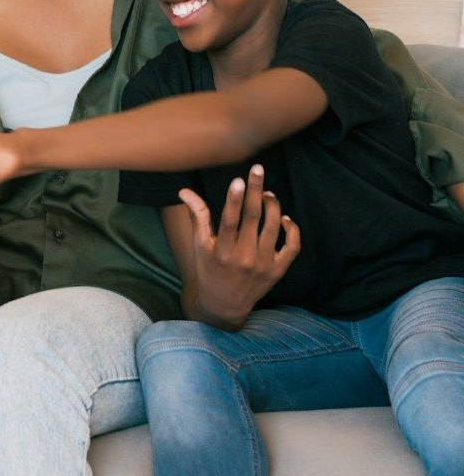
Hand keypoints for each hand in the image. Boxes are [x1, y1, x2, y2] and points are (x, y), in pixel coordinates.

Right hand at [182, 164, 301, 327]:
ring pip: (273, 227)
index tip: (238, 180)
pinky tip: (283, 218)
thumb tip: (184, 190)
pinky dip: (291, 230)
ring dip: (272, 206)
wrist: (226, 305)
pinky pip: (292, 246)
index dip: (234, 199)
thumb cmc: (209, 270)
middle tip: (258, 170)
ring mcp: (264, 264)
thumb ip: (197, 216)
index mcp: (222, 251)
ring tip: (267, 193)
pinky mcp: (278, 270)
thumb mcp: (199, 245)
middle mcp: (244, 257)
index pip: (229, 221)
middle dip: (255, 191)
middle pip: (253, 218)